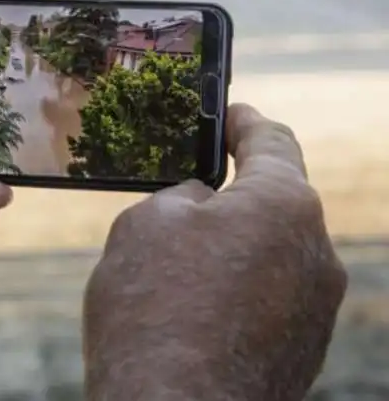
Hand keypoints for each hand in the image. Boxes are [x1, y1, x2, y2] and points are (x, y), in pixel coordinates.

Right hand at [82, 104, 346, 400]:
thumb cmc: (153, 310)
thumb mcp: (147, 223)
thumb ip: (183, 198)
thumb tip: (205, 207)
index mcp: (284, 204)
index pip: (272, 141)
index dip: (245, 122)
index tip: (231, 114)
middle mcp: (317, 252)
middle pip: (274, 201)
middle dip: (232, 194)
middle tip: (185, 194)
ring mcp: (316, 307)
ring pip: (269, 252)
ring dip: (230, 247)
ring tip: (175, 266)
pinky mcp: (304, 349)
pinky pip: (269, 295)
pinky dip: (236, 288)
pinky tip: (193, 307)